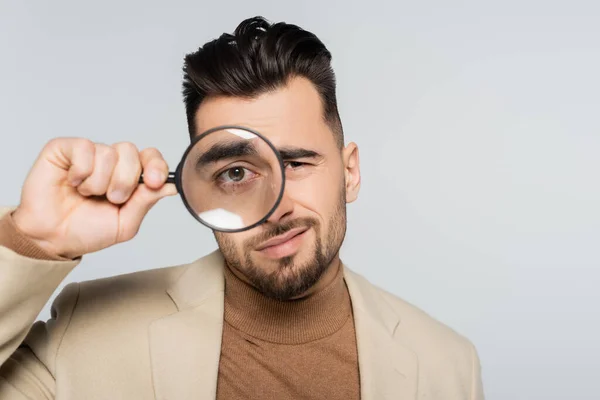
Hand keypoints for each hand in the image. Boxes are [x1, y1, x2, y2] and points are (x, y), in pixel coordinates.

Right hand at [12, 138, 176, 258]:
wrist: (51, 238)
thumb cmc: (86, 231)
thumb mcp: (124, 224)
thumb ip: (146, 202)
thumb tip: (170, 186)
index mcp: (129, 176)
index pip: (151, 157)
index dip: (155, 165)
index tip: (152, 181)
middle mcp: (111, 162)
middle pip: (132, 152)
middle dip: (125, 181)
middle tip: (112, 198)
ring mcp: (89, 154)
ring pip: (108, 152)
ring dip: (99, 182)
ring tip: (87, 194)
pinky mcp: (65, 148)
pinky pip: (84, 148)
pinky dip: (80, 171)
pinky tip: (73, 182)